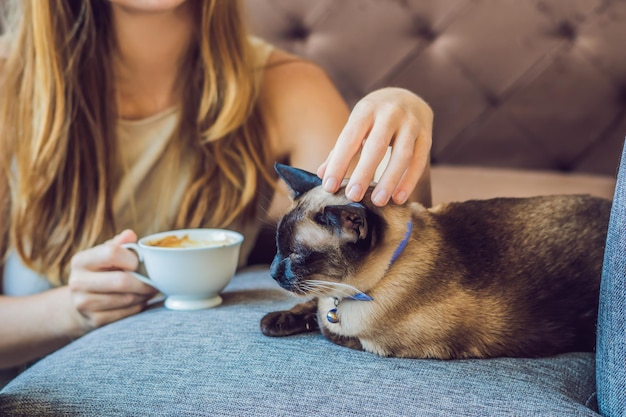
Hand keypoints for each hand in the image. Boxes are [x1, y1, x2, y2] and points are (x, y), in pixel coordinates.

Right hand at [67, 229, 157, 331]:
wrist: (80, 303)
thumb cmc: (101, 272)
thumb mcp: (105, 255)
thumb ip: (119, 244)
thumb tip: (130, 235)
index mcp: (81, 261)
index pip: (112, 253)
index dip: (133, 258)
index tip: (141, 262)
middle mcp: (78, 282)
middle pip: (122, 281)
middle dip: (144, 281)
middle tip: (155, 280)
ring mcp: (84, 304)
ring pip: (128, 298)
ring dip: (144, 294)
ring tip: (148, 288)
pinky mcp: (95, 320)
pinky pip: (127, 312)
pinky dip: (138, 306)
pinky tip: (139, 300)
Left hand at [317, 87, 432, 205]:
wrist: (408, 96)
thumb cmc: (374, 117)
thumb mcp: (356, 124)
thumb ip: (340, 149)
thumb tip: (322, 174)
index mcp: (366, 110)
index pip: (349, 138)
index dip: (339, 163)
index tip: (329, 186)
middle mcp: (390, 113)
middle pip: (376, 146)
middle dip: (364, 173)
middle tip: (353, 196)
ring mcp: (411, 123)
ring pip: (402, 154)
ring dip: (389, 180)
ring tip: (378, 201)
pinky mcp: (427, 134)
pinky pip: (419, 161)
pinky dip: (409, 181)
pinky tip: (398, 198)